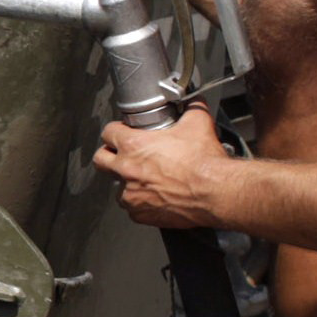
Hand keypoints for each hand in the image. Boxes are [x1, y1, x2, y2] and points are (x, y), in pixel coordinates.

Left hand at [96, 106, 237, 230]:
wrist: (215, 192)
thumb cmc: (204, 162)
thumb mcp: (197, 123)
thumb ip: (191, 109)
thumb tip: (194, 103)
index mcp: (133, 145)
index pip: (108, 132)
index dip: (115, 130)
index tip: (122, 132)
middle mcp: (127, 170)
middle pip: (101, 160)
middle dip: (108, 155)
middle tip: (122, 155)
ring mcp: (131, 194)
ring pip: (116, 187)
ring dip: (126, 182)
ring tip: (143, 179)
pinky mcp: (140, 214)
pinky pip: (132, 208)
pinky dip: (140, 203)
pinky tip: (154, 196)